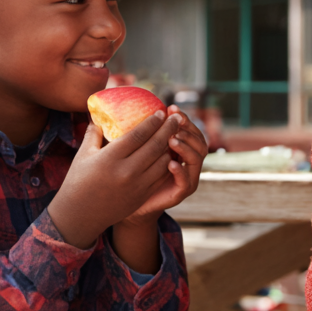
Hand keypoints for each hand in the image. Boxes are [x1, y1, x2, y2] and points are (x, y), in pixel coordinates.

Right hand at [48, 109, 183, 249]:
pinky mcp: (142, 196)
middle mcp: (126, 171)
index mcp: (110, 158)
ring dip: (170, 146)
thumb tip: (99, 114)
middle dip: (168, 129)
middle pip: (154, 145)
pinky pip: (161, 176)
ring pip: (162, 161)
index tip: (161, 112)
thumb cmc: (78, 181)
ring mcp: (136, 185)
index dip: (152, 122)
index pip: (138, 135)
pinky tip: (170, 154)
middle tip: (176, 117)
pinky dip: (168, 163)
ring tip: (175, 134)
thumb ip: (94, 133)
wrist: (80, 215)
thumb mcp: (83, 155)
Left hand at [123, 106, 207, 221]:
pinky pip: (186, 181)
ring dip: (186, 146)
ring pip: (197, 157)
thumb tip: (112, 108)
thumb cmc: (128, 172)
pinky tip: (170, 163)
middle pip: (199, 140)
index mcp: (179, 148)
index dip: (182, 118)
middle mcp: (186, 161)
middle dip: (187, 128)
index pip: (189, 129)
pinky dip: (180, 171)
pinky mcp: (181, 193)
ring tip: (172, 140)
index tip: (170, 108)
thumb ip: (133, 131)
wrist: (127, 202)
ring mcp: (186, 177)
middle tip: (175, 121)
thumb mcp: (132, 148)